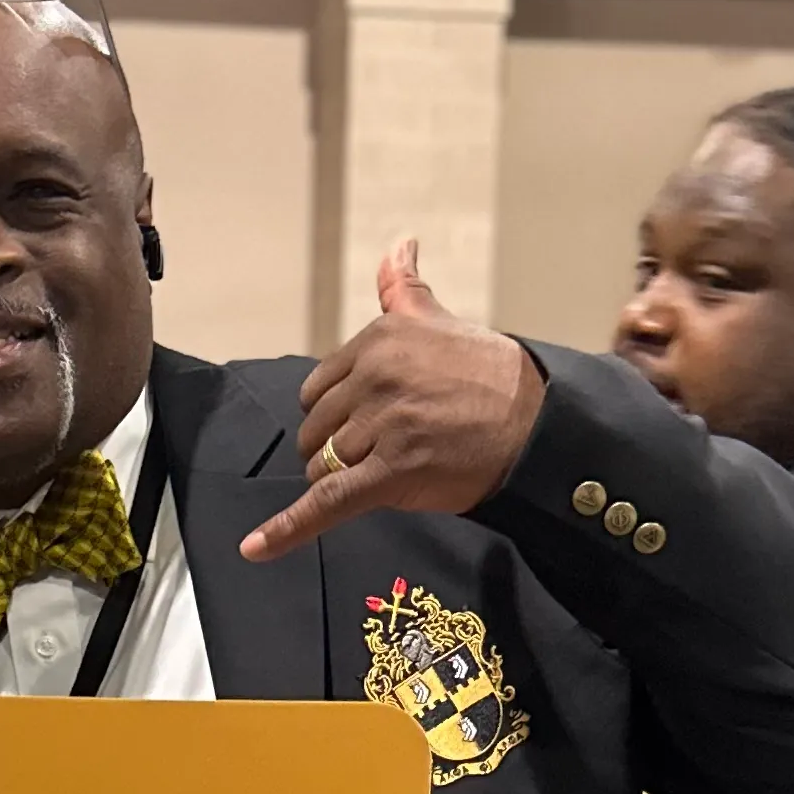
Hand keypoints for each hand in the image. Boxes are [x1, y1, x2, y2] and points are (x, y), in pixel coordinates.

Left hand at [240, 240, 544, 564]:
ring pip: (324, 466)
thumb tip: (399, 245)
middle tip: (385, 451)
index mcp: (378, 340)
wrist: (537, 423)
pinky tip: (256, 548)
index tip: (371, 421)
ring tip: (391, 472)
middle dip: (338, 448)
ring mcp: (381, 426)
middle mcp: (374, 377)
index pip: (320, 389)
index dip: (339, 414)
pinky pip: (327, 502)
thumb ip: (405, 289)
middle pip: (317, 430)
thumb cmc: (491, 376)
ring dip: (345, 478)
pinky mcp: (391, 473)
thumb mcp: (440, 322)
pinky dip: (288, 530)